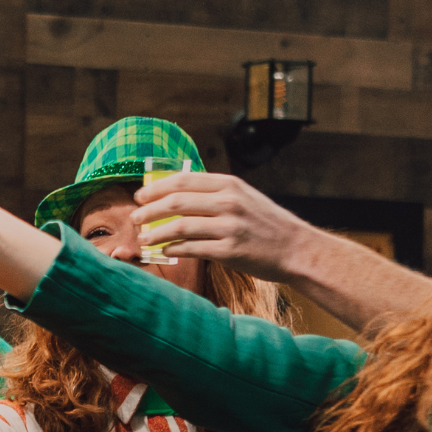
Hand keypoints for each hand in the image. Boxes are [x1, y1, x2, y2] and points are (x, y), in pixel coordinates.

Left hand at [129, 172, 316, 280]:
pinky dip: (172, 249)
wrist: (297, 248)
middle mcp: (228, 202)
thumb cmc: (267, 225)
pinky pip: (191, 249)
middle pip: (175, 201)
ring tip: (142, 239)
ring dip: (155, 232)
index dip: (155, 187)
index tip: (139, 195)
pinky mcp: (230, 251)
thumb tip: (178, 195)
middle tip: (134, 218)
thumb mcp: (244, 198)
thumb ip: (215, 194)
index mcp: (229, 184)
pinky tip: (164, 251)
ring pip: (179, 226)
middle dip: (148, 210)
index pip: (182, 180)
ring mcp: (229, 227)